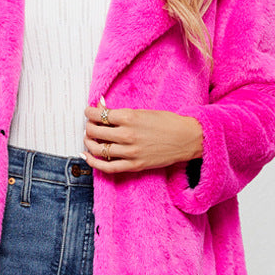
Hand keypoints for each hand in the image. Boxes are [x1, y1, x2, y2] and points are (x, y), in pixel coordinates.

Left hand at [83, 96, 202, 173]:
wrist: (187, 138)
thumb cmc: (167, 122)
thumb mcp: (143, 112)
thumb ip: (121, 113)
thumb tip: (101, 108)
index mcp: (130, 117)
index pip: (99, 115)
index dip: (89, 113)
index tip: (88, 112)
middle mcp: (127, 135)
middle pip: (95, 132)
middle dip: (89, 127)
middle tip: (90, 126)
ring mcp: (130, 152)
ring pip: (98, 149)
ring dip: (89, 143)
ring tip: (89, 139)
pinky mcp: (134, 165)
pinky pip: (107, 167)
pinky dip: (93, 163)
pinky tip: (87, 156)